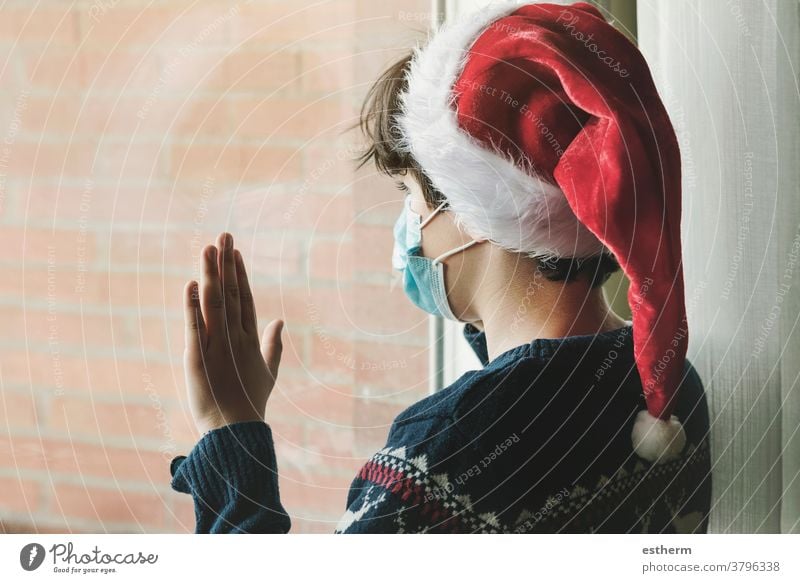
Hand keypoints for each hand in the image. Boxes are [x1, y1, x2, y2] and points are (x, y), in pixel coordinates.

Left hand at [183, 232, 283, 434]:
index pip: (244, 298)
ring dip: (211, 275)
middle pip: (230, 293)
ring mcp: (216, 346)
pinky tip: (190, 284)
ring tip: (208, 248)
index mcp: (249, 339)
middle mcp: (234, 338)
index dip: (239, 274)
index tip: (235, 252)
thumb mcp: (268, 372)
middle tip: (223, 235)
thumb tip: (280, 320)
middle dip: (226, 264)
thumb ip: (273, 344)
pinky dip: (191, 305)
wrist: (236, 431)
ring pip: (213, 303)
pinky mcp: (197, 358)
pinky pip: (194, 326)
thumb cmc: (251, 403)